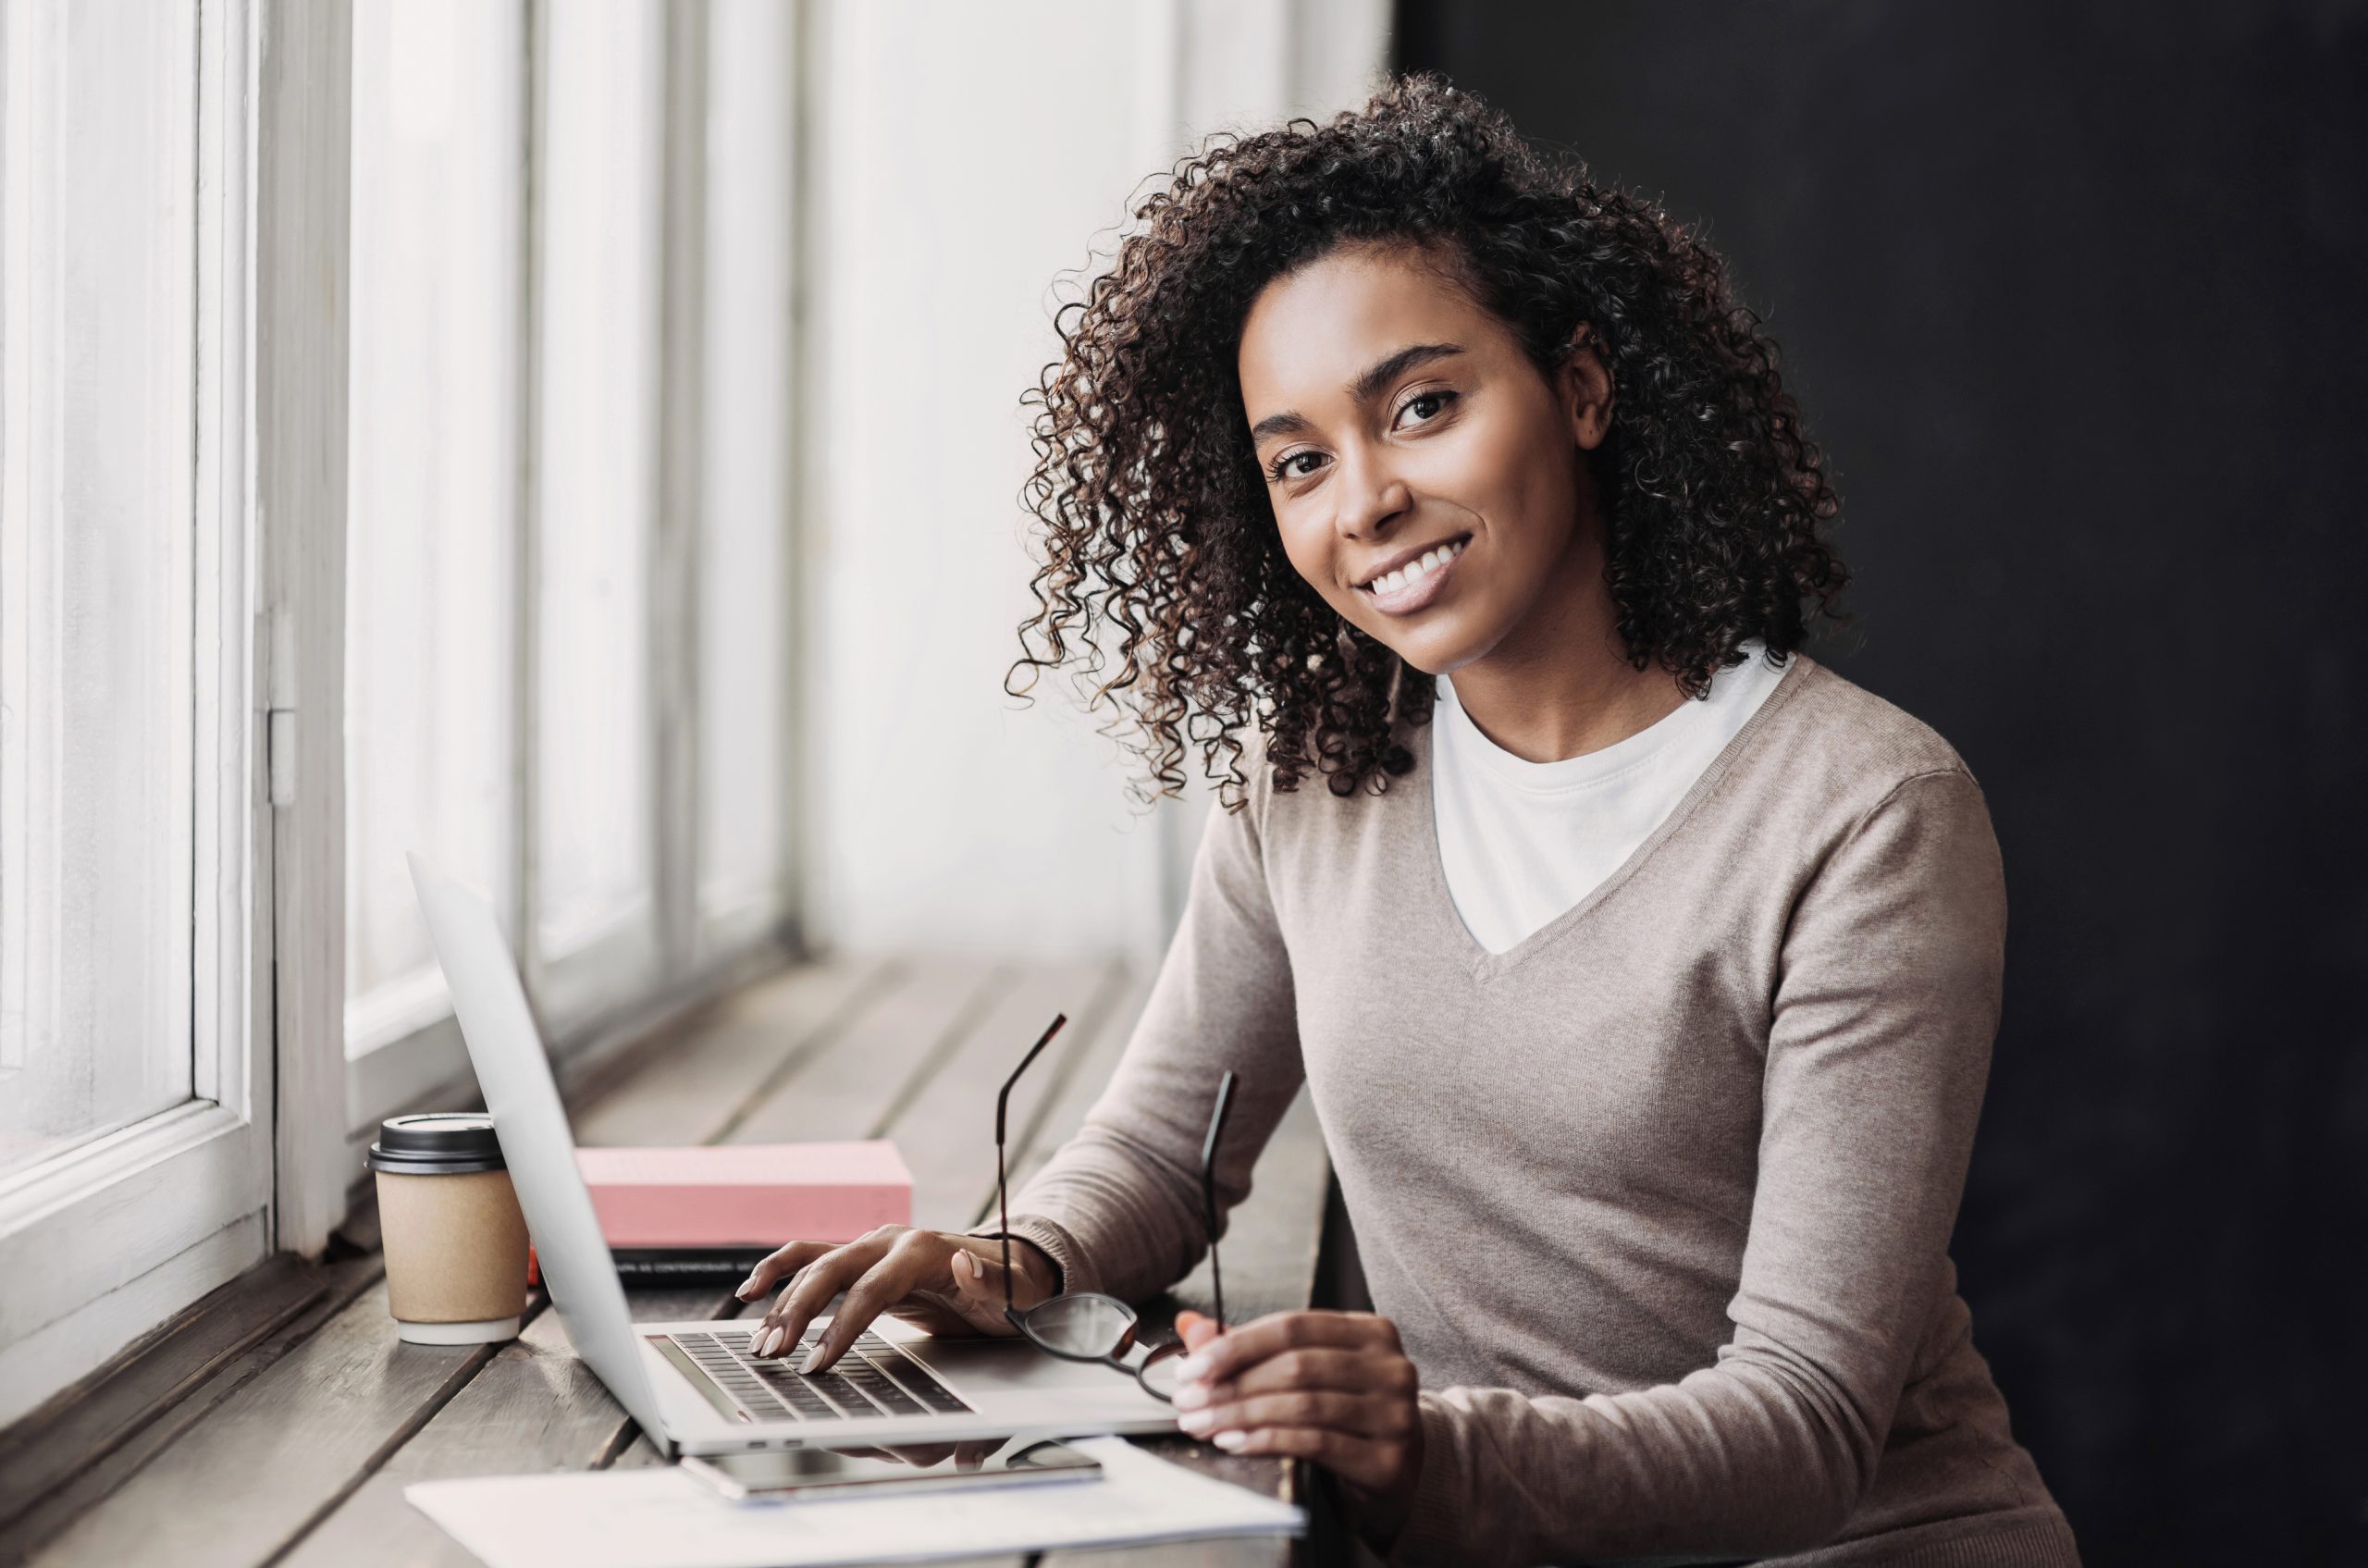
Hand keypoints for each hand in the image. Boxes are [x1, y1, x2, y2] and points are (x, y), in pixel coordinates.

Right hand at [733, 1226, 1059, 1370]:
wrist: (1008, 1269)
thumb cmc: (1010, 1289)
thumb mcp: (1013, 1294)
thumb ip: (990, 1283)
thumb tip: (965, 1262)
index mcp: (922, 1250)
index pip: (871, 1290)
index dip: (842, 1327)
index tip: (818, 1363)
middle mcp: (890, 1241)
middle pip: (832, 1272)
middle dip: (798, 1313)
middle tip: (773, 1354)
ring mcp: (872, 1246)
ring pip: (815, 1265)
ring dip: (783, 1300)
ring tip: (759, 1341)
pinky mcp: (862, 1258)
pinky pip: (812, 1257)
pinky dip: (780, 1270)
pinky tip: (752, 1291)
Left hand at [1169, 1309, 1423, 1545]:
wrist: (1400, 1479)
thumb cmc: (1346, 1420)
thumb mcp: (1307, 1377)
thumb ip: (1252, 1350)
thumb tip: (1190, 1325)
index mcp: (1371, 1332)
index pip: (1293, 1326)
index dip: (1237, 1345)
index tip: (1193, 1367)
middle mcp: (1391, 1367)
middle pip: (1296, 1365)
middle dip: (1232, 1384)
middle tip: (1188, 1401)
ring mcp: (1396, 1415)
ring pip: (1303, 1404)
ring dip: (1241, 1414)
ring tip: (1203, 1423)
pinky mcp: (1388, 1460)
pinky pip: (1315, 1443)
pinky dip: (1266, 1441)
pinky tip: (1234, 1442)